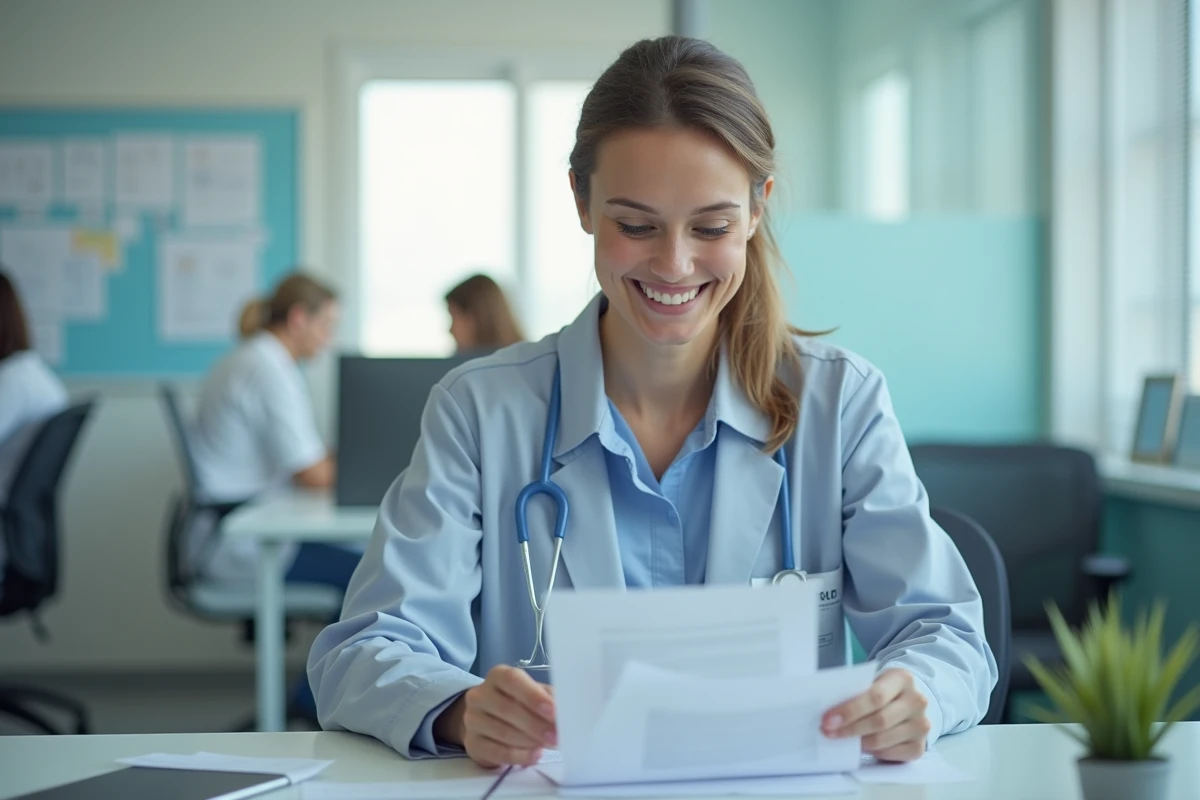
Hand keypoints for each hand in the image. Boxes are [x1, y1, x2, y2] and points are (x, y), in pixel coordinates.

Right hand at [435, 665, 556, 767]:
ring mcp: (472, 720)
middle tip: (557, 736)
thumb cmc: (518, 702)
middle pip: (507, 709)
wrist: (486, 720)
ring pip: (503, 732)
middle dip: (536, 724)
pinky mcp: (472, 744)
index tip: (553, 711)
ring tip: (550, 745)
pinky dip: (519, 756)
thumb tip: (567, 710)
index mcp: (497, 676)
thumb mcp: (534, 693)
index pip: (512, 680)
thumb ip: (548, 698)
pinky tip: (535, 755)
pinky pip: (497, 752)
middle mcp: (480, 695)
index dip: (533, 696)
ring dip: (530, 741)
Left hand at [820, 669, 930, 761]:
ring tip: (842, 739)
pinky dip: (872, 752)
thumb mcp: (872, 681)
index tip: (827, 719)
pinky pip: (890, 754)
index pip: (875, 697)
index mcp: (902, 679)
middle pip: (879, 720)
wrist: (908, 700)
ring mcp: (921, 725)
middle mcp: (917, 701)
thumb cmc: (883, 690)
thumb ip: (856, 692)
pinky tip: (862, 745)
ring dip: (858, 742)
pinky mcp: (920, 747)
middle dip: (849, 728)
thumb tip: (829, 712)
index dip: (850, 710)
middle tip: (828, 732)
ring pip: (883, 740)